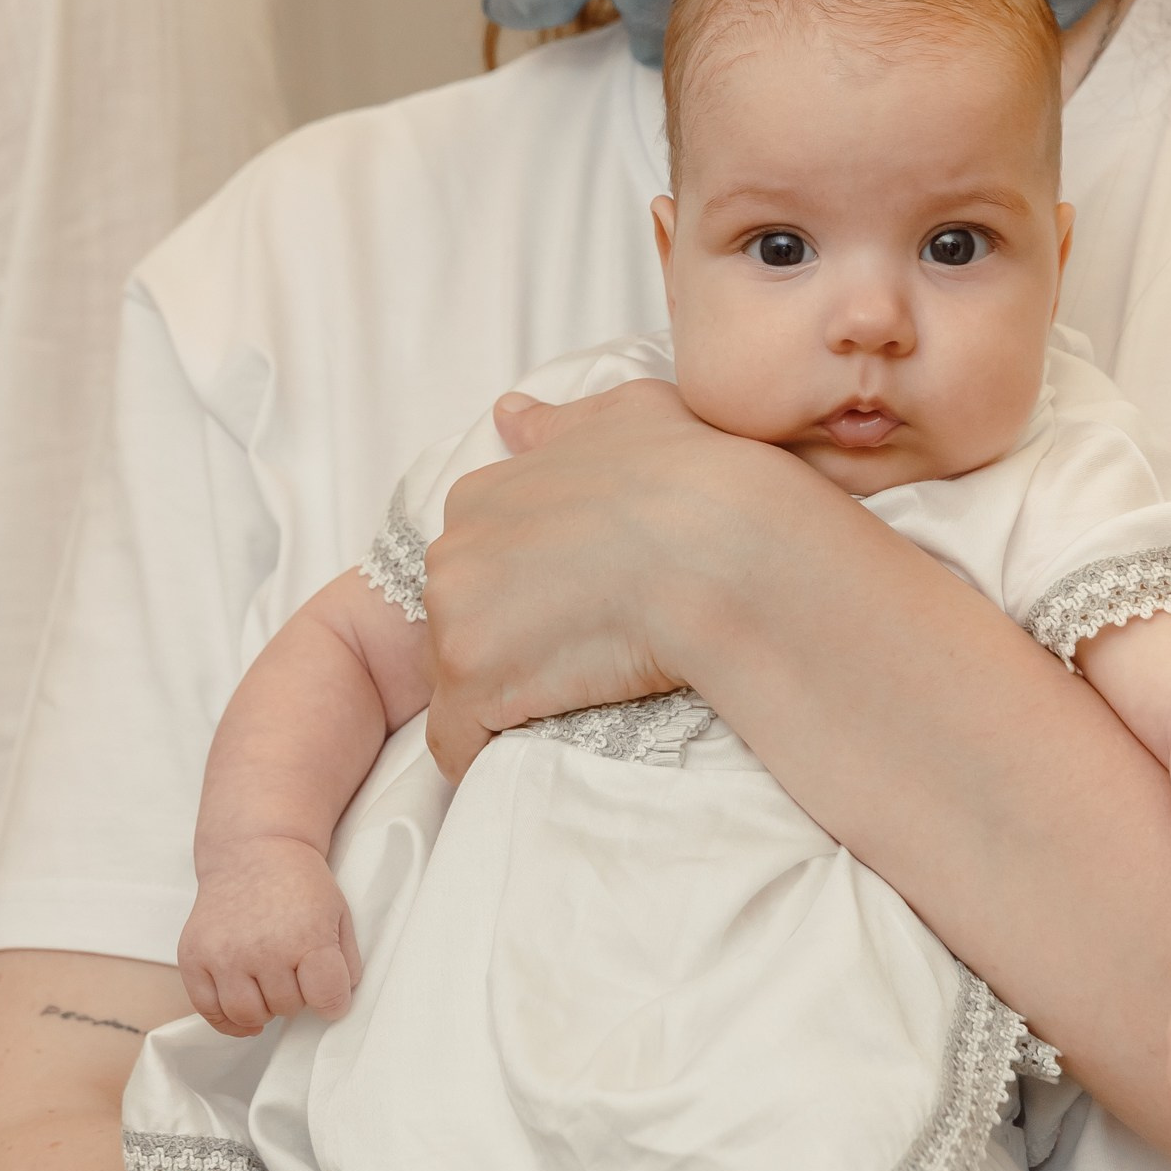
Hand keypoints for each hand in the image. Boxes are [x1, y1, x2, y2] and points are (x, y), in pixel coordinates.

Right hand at [179, 838, 360, 1034]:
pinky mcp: (194, 957)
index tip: (328, 992)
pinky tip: (242, 1006)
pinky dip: (227, 1018)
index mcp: (307, 936)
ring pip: (247, 1015)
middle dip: (296, 996)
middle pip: (287, 1008)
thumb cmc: (299, 885)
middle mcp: (263, 949)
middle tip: (292, 970)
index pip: (327, 998)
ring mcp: (224, 954)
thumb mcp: (338, 914)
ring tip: (268, 984)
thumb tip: (335, 1006)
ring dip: (263, 1008)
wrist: (252, 850)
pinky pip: (208, 1009)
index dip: (332, 1001)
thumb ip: (345, 962)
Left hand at [424, 381, 800, 779]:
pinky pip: (457, 743)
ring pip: (458, 680)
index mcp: (482, 494)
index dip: (521, 595)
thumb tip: (509, 415)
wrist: (717, 543)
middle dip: (505, 645)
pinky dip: (486, 754)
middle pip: (458, 621)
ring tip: (573, 701)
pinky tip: (530, 751)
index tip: (572, 612)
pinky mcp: (472, 682)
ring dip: (504, 698)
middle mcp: (452, 549)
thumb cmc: (690, 476)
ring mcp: (455, 616)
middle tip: (580, 658)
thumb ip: (558, 423)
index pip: (476, 564)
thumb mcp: (627, 415)